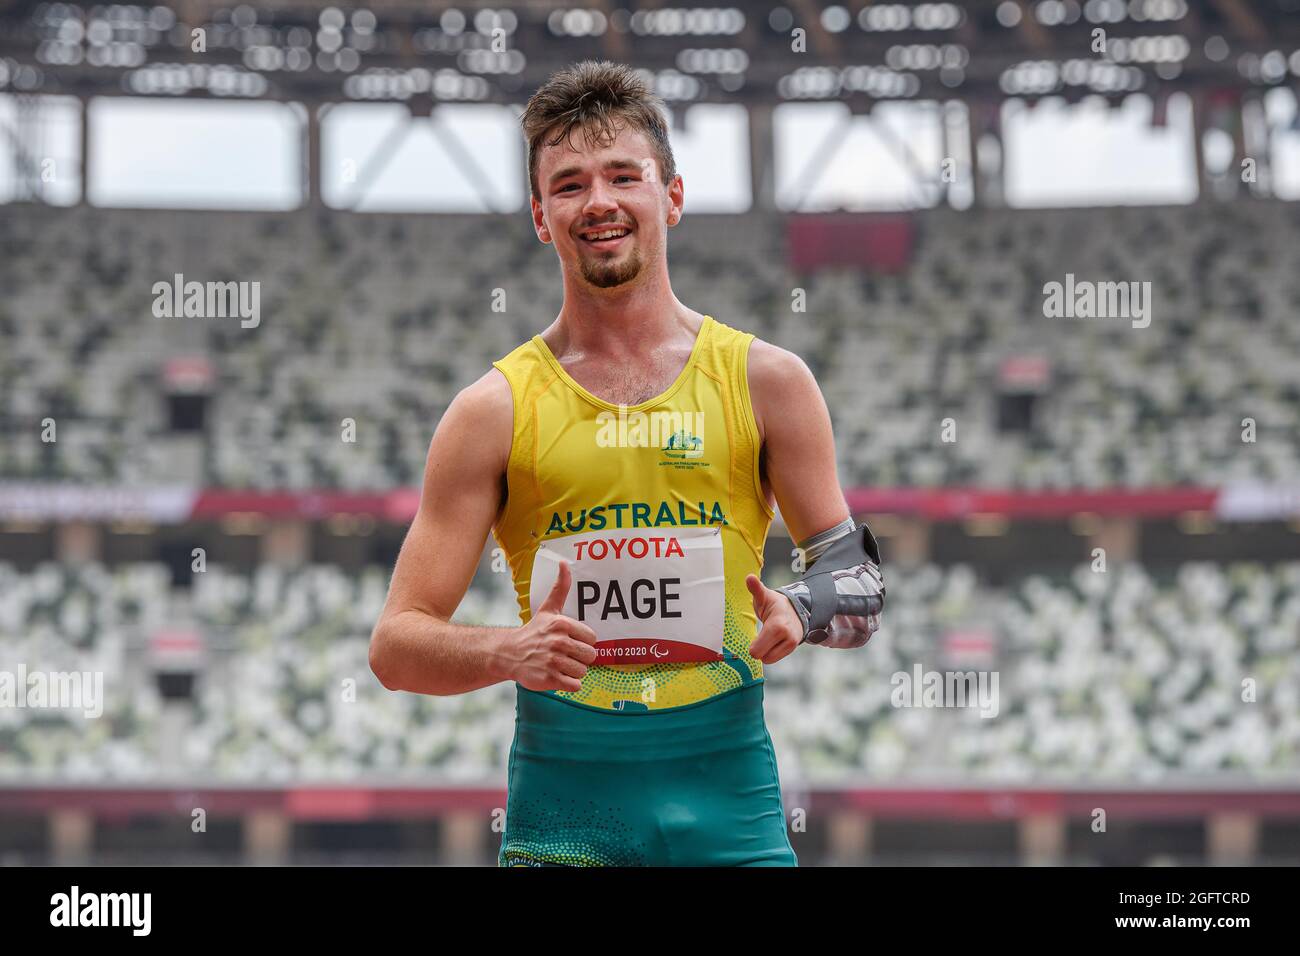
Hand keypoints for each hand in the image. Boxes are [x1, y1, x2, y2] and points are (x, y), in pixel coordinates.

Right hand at [498, 560, 599, 691]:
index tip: (569, 641)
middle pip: (590, 656)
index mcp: (562, 624)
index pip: (592, 639)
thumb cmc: (534, 632)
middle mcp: (558, 642)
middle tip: (564, 655)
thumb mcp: (548, 609)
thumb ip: (560, 587)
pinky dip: (569, 684)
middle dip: (579, 658)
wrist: (509, 654)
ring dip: (573, 671)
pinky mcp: (549, 679)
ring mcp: (553, 661)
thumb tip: (565, 562)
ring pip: (583, 671)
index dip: (583, 642)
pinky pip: (575, 686)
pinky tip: (557, 676)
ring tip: (558, 665)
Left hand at [745, 573, 804, 664]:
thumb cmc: (775, 604)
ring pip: (768, 659)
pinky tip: (773, 641)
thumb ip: (756, 589)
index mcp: (777, 625)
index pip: (757, 650)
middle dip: (757, 648)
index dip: (752, 645)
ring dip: (765, 651)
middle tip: (761, 636)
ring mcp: (792, 644)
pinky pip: (774, 658)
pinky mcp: (793, 648)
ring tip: (768, 637)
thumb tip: (749, 577)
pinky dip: (771, 652)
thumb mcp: (765, 596)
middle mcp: (787, 637)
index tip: (754, 636)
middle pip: (761, 656)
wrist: (797, 609)